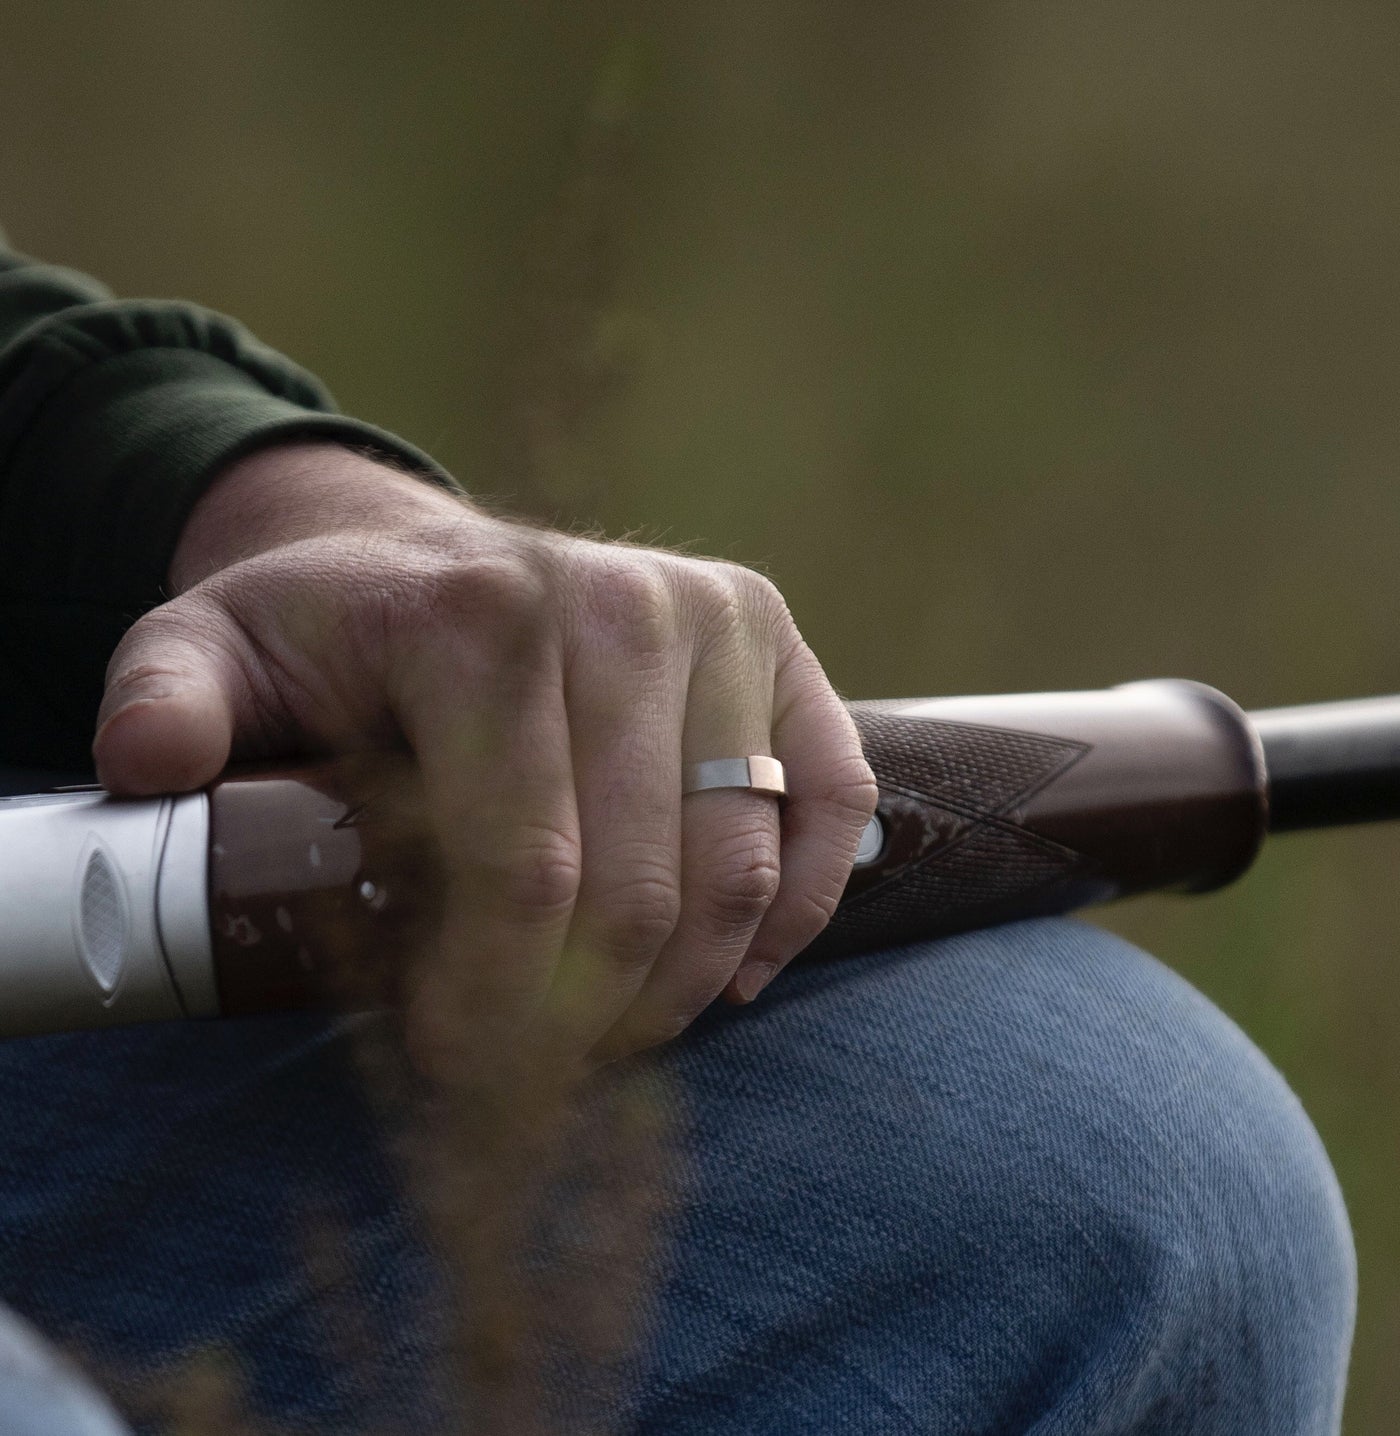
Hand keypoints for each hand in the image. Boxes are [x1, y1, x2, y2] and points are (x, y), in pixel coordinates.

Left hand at [93, 443, 876, 1067]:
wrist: (436, 560)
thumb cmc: (331, 634)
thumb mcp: (213, 649)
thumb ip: (168, 699)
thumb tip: (153, 765)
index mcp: (486, 615)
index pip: (523, 871)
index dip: (495, 1006)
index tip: (459, 1070)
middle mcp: (625, 602)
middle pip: (638, 889)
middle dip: (584, 1020)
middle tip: (532, 1076)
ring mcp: (717, 621)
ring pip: (738, 867)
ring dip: (682, 988)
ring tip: (613, 1036)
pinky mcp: (780, 650)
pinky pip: (831, 803)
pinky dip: (797, 910)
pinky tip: (738, 971)